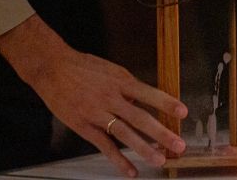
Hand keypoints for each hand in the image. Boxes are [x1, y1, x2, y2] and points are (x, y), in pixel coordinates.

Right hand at [0, 16, 186, 177]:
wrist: (53, 68)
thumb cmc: (84, 67)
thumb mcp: (112, 71)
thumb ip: (128, 87)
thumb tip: (143, 103)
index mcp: (121, 81)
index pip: (149, 93)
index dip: (166, 103)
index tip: (183, 113)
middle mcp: (111, 98)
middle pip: (140, 118)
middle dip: (161, 133)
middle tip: (179, 146)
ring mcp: (97, 113)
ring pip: (124, 134)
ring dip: (143, 149)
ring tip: (160, 160)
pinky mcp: (84, 126)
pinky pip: (104, 146)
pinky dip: (118, 160)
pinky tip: (131, 172)